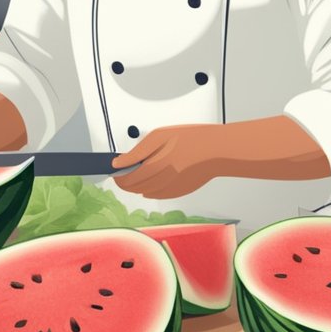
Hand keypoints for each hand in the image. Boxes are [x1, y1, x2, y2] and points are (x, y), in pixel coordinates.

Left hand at [111, 124, 228, 198]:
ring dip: (137, 186)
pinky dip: (150, 190)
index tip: (114, 171)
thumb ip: (137, 152)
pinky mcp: (180, 192)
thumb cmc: (191, 139)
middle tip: (121, 174)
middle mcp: (165, 180)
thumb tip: (118, 162)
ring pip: (146, 193)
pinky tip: (150, 182)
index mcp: (159, 164)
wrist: (216, 150)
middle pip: (136, 187)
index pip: (130, 178)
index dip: (119, 176)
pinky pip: (159, 195)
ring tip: (135, 175)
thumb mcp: (160, 136)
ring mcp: (173, 188)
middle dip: (126, 182)